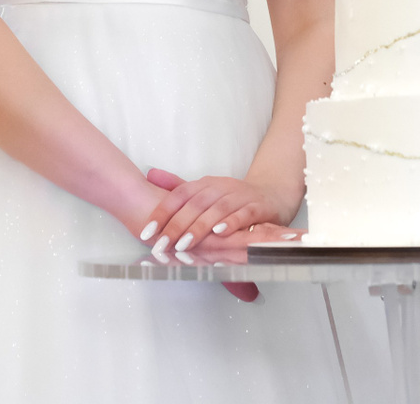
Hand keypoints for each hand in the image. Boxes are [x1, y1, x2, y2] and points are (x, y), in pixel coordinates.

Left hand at [140, 168, 290, 255]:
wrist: (273, 194)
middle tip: (162, 245)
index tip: (147, 231)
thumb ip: (178, 187)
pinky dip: (232, 222)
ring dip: (200, 227)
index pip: (179, 195)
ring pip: (218, 210)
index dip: (162, 212)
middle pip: (196, 204)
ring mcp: (241, 196)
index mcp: (206, 184)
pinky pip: (244, 214)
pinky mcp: (259, 207)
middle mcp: (221, 187)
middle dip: (177, 225)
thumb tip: (149, 175)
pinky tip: (220, 232)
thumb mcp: (205, 191)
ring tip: (184, 244)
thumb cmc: (233, 198)